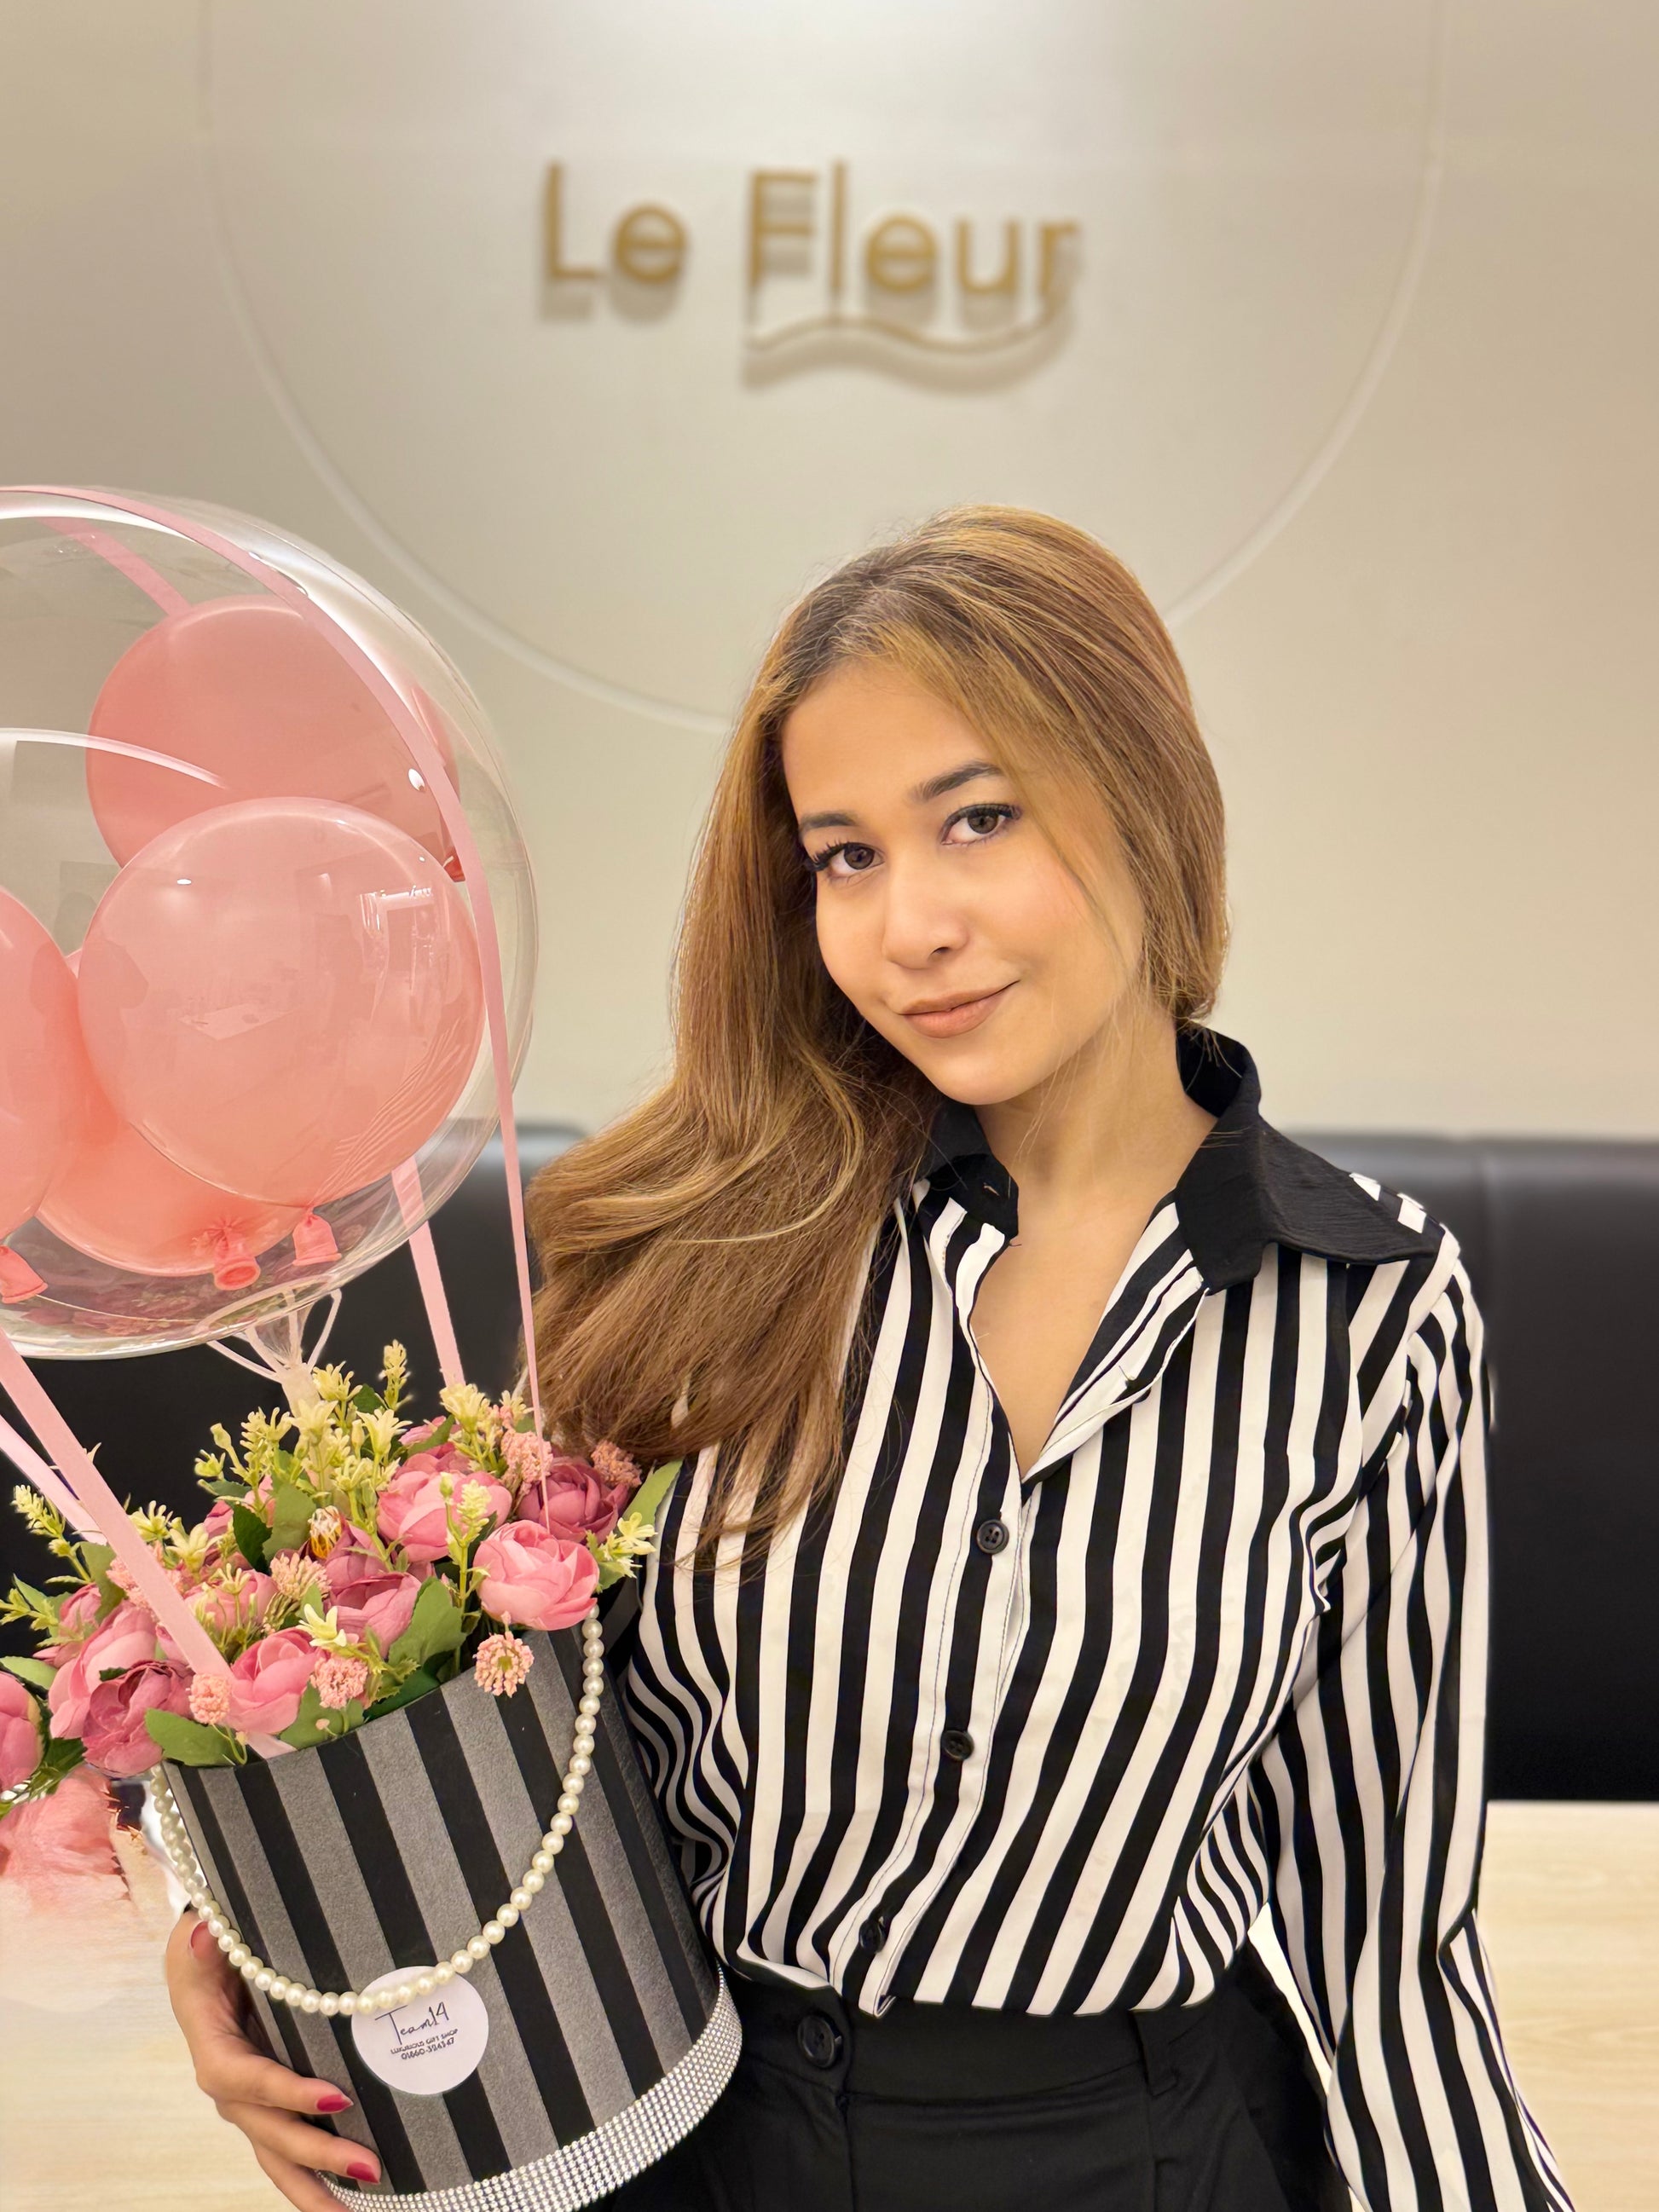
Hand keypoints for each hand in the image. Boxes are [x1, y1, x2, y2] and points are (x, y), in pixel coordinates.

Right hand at [165, 1910, 381, 2207]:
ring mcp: (251, 2098)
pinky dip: (315, 2173)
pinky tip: (352, 2196)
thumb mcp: (207, 1924)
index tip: (335, 2098)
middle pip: (265, 2130)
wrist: (218, 1949)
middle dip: (315, 2154)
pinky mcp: (272, 2099)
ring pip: (276, 2153)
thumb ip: (205, 1936)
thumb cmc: (219, 1935)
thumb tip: (201, 1932)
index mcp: (211, 2041)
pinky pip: (288, 2143)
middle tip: (370, 2167)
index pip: (241, 2079)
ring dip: (314, 2184)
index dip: (283, 2092)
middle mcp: (229, 2081)